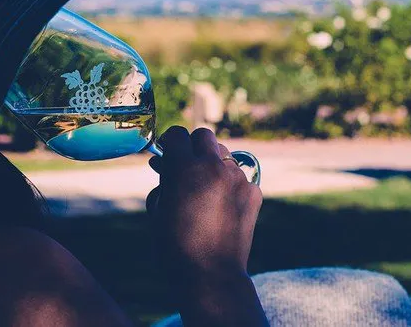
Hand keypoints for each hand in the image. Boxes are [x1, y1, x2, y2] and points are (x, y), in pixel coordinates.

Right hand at [146, 126, 262, 278]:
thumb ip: (162, 180)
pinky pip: (239, 176)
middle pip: (204, 136)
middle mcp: (214, 167)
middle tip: (185, 165)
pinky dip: (229, 184)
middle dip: (193, 146)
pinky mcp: (253, 192)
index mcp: (185, 169)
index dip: (168, 142)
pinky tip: (221, 205)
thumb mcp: (157, 210)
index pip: (177, 134)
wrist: (210, 275)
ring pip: (224, 155)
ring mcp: (237, 179)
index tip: (166, 152)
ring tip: (204, 187)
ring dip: (212, 163)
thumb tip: (163, 164)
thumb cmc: (175, 247)